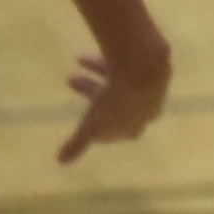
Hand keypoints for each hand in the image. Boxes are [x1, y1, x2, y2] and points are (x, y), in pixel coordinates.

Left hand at [57, 32, 169, 163]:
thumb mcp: (92, 127)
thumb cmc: (116, 104)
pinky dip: (111, 61)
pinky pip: (127, 64)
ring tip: (78, 58)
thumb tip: (61, 161)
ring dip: (96, 71)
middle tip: (70, 79)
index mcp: (135, 126)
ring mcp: (151, 85)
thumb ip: (78, 144)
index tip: (84, 117)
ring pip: (119, 78)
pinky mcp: (152, 65)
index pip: (116, 130)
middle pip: (115, 101)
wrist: (142, 70)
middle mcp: (147, 107)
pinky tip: (96, 51)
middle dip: (90, 91)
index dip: (98, 125)